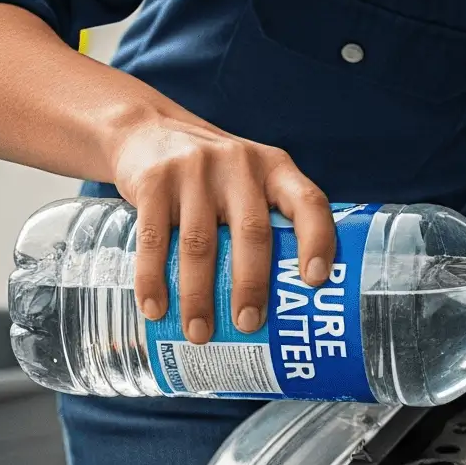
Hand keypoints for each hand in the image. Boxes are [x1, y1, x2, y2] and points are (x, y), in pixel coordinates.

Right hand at [109, 109, 334, 343]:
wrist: (148, 131)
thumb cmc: (212, 175)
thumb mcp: (248, 180)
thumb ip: (266, 222)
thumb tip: (286, 306)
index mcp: (274, 168)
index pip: (308, 202)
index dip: (317, 241)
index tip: (314, 282)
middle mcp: (240, 164)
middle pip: (251, 231)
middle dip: (251, 285)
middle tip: (247, 325)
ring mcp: (194, 170)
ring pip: (200, 243)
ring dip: (198, 295)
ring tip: (199, 333)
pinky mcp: (154, 181)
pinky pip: (154, 238)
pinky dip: (153, 278)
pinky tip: (156, 308)